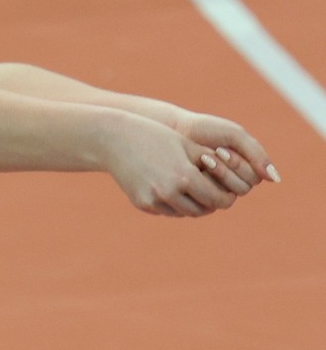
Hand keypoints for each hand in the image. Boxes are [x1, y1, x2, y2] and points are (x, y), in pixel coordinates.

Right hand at [104, 113, 247, 217]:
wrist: (117, 140)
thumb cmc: (157, 137)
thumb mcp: (188, 146)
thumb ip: (212, 164)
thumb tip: (234, 182)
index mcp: (185, 175)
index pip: (217, 198)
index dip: (226, 197)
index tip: (228, 193)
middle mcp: (169, 191)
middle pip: (203, 209)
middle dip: (211, 203)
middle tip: (214, 196)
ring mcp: (154, 200)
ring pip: (185, 213)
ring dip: (194, 206)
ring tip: (197, 195)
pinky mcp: (142, 204)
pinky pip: (167, 211)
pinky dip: (175, 205)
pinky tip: (176, 193)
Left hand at [169, 109, 280, 194]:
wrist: (175, 131)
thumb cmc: (206, 131)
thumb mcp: (234, 136)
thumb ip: (256, 154)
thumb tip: (276, 179)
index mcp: (245, 167)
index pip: (254, 178)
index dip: (239, 165)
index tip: (222, 149)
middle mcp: (233, 181)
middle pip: (242, 189)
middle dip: (227, 170)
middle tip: (213, 154)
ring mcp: (215, 189)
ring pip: (227, 197)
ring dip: (217, 177)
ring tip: (203, 159)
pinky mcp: (199, 195)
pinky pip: (208, 200)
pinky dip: (202, 185)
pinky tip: (192, 171)